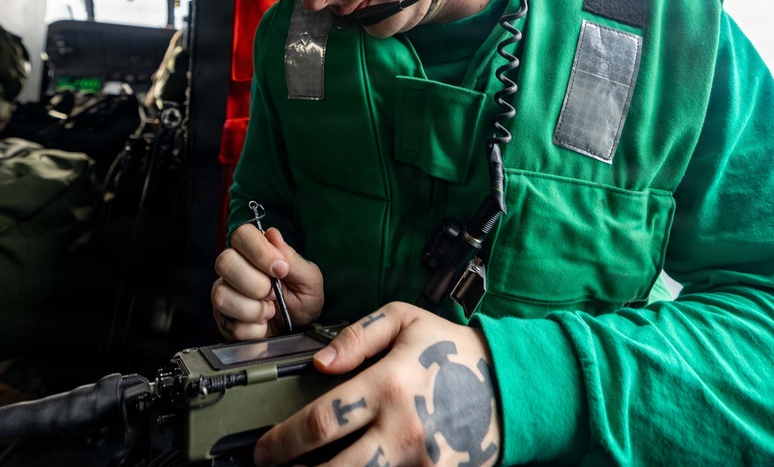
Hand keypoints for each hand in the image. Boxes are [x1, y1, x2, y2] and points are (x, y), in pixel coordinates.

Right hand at [212, 223, 323, 339]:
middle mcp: (235, 268)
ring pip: (222, 295)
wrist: (299, 332)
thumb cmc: (303, 300)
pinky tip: (263, 325)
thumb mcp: (309, 279)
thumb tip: (272, 234)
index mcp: (256, 252)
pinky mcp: (223, 320)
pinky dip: (254, 329)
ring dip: (254, 309)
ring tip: (270, 311)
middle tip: (274, 293)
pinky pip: (231, 323)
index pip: (242, 234)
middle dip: (256, 283)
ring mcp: (225, 293)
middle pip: (225, 262)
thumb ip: (292, 258)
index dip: (260, 251)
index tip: (281, 269)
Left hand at [254, 302, 500, 466]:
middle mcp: (402, 428)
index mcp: (389, 384)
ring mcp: (421, 461)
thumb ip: (357, 337)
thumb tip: (319, 363)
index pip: (322, 421)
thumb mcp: (404, 321)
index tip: (263, 449)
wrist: (509, 384)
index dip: (283, 441)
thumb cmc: (451, 350)